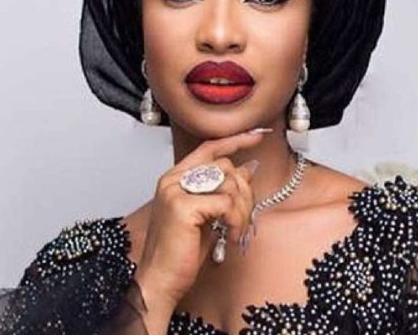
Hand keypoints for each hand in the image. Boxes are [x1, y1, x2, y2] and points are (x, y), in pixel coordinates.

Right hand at [132, 128, 267, 313]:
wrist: (159, 281)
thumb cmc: (180, 252)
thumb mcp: (208, 216)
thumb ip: (223, 190)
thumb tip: (249, 168)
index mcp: (175, 178)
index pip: (210, 148)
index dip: (235, 140)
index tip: (257, 135)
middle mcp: (172, 180)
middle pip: (225, 166)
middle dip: (244, 191)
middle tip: (243, 216)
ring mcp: (176, 191)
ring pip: (229, 183)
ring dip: (242, 210)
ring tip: (235, 230)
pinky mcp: (183, 206)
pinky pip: (226, 202)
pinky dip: (236, 220)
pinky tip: (231, 235)